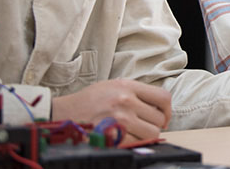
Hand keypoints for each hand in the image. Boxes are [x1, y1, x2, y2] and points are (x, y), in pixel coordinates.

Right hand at [51, 79, 171, 141]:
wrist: (61, 113)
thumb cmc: (87, 101)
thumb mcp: (112, 86)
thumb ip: (135, 92)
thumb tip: (158, 105)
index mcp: (127, 86)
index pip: (163, 97)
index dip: (168, 110)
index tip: (163, 117)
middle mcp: (125, 101)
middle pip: (159, 118)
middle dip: (154, 125)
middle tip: (143, 126)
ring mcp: (120, 119)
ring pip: (152, 133)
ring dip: (145, 136)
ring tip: (132, 133)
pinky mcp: (113, 136)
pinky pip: (137, 144)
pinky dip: (134, 144)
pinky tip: (123, 139)